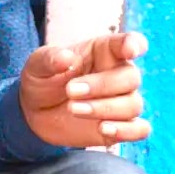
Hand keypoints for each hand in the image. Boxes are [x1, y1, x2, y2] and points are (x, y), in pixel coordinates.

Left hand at [20, 32, 150, 147]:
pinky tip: (104, 129)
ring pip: (133, 104)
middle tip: (70, 91)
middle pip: (130, 78)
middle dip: (102, 86)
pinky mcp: (120, 125)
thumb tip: (66, 58)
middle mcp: (118, 75)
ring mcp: (121, 101)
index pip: (129, 43)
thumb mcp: (38, 64)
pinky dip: (126, 131)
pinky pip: (139, 129)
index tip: (129, 50)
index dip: (134, 44)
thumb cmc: (42, 79)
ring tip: (73, 109)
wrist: (35, 111)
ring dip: (104, 108)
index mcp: (104, 52)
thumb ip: (50, 59)